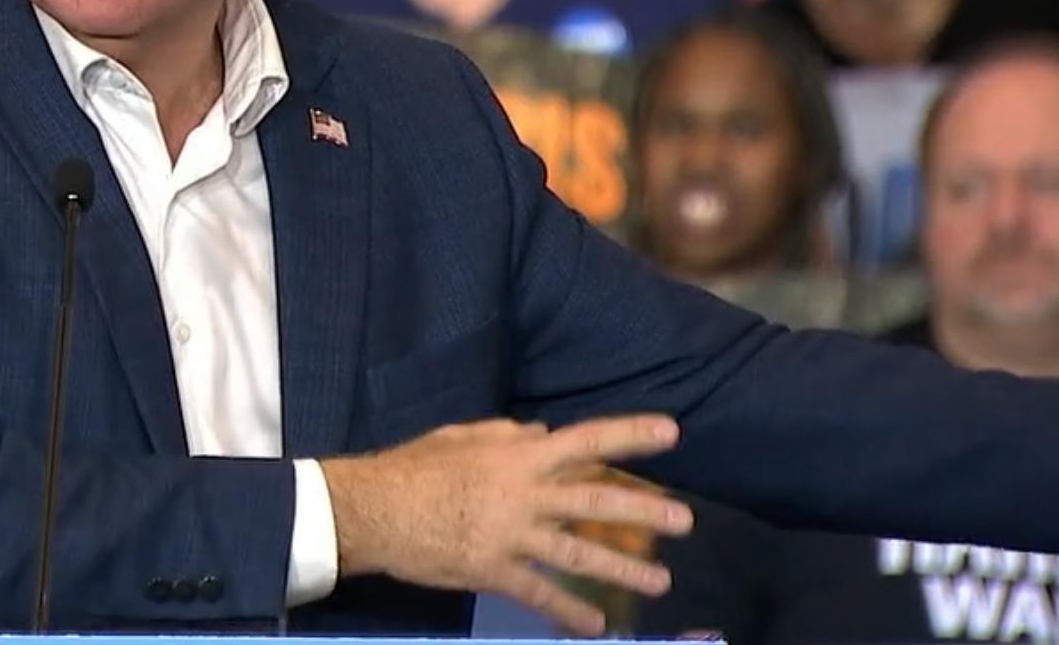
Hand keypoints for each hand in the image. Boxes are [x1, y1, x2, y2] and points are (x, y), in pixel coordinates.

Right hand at [322, 415, 691, 635]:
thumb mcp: (460, 436)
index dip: (629, 436)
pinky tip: (597, 627)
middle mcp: (523, 494)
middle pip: (593, 501)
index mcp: (516, 455)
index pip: (585, 441)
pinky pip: (539, 594)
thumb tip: (543, 433)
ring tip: (660, 583)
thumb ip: (505, 434)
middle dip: (642, 511)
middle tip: (684, 521)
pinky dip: (569, 611)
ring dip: (622, 569)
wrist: (374, 509)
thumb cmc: (414, 466)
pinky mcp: (494, 571)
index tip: (671, 432)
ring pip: (577, 553)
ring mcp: (511, 536)